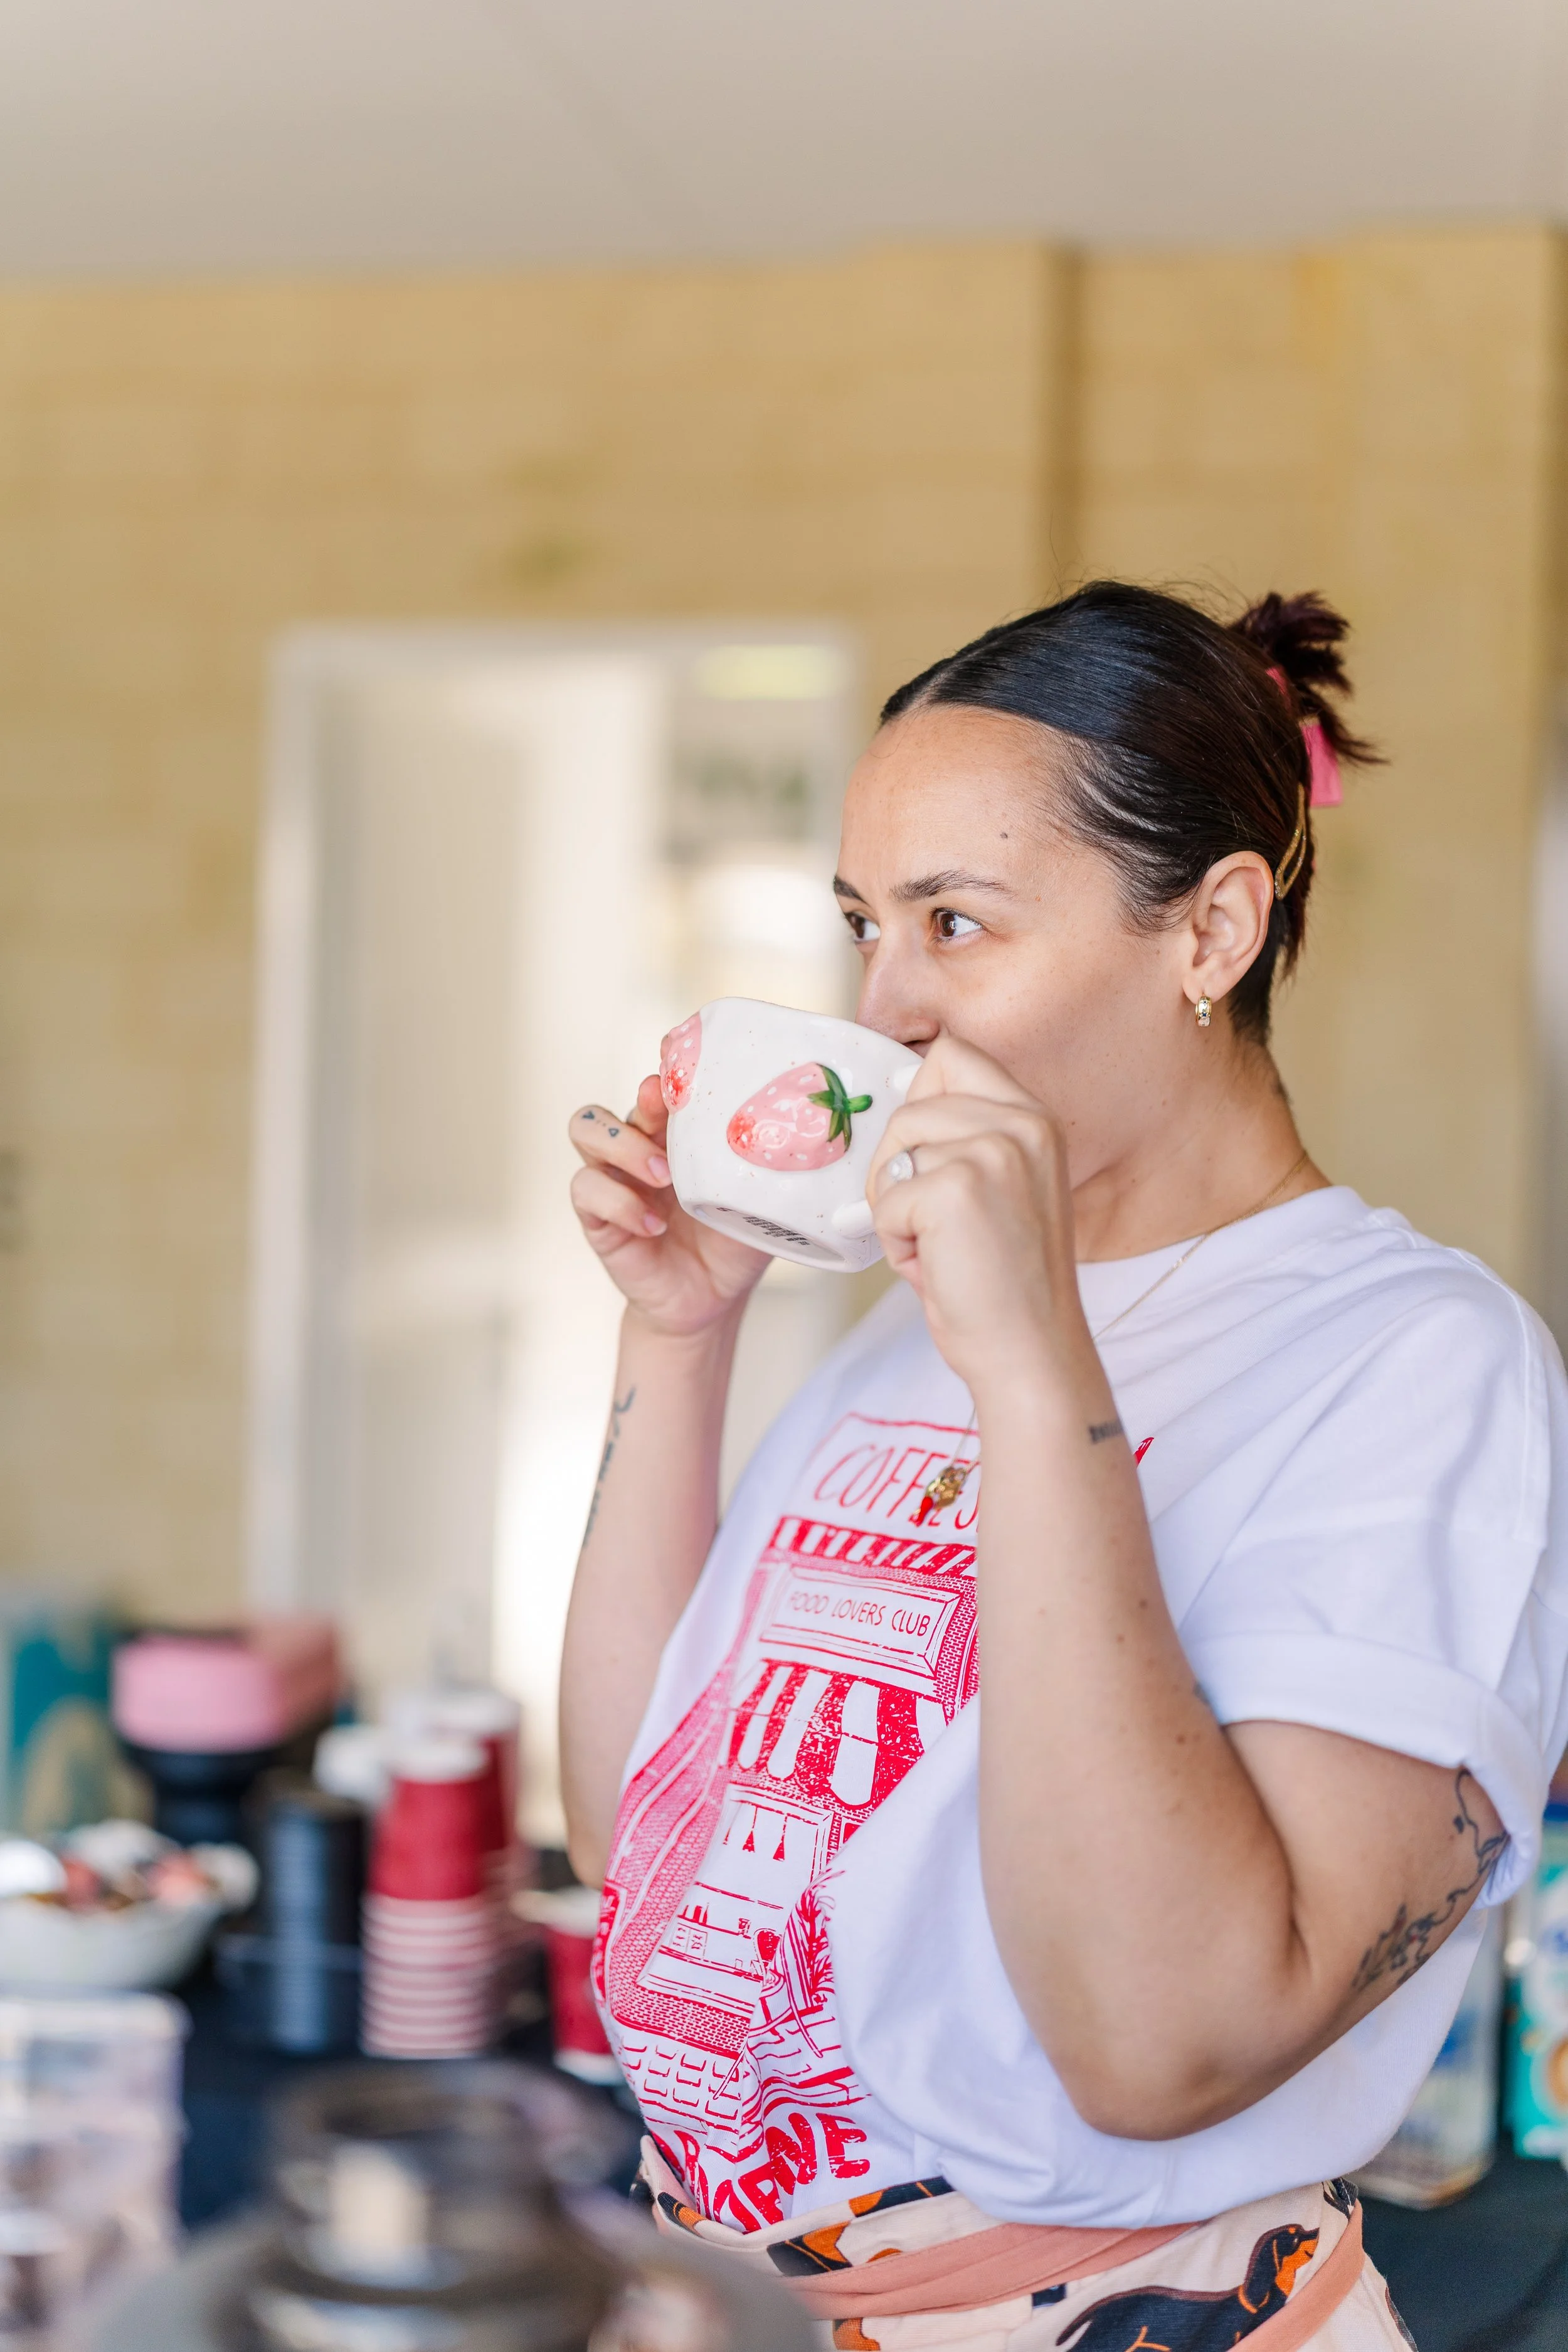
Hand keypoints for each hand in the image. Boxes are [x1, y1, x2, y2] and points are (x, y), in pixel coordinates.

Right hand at [569, 1075, 769, 1338]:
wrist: (713, 1298)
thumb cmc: (735, 1242)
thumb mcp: (760, 1201)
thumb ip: (769, 1170)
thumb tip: (806, 1142)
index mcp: (678, 1132)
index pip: (661, 1081)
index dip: (666, 1064)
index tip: (685, 1063)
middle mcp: (639, 1146)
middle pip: (623, 1092)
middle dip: (643, 1100)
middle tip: (668, 1113)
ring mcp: (614, 1178)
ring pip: (585, 1128)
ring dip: (623, 1145)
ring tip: (664, 1177)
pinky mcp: (597, 1217)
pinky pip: (586, 1189)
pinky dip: (620, 1203)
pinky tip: (654, 1224)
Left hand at [865, 1036, 1093, 1396]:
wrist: (1030, 1351)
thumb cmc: (1005, 1281)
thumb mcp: (1002, 1187)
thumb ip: (963, 1140)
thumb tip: (897, 1107)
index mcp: (1034, 1118)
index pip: (952, 1054)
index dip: (918, 1094)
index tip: (918, 1149)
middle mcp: (1020, 1124)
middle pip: (909, 1104)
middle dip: (898, 1165)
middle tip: (926, 1219)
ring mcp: (990, 1152)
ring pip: (894, 1151)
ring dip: (894, 1205)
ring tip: (936, 1246)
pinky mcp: (955, 1189)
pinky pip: (886, 1201)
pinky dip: (896, 1242)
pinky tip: (935, 1267)